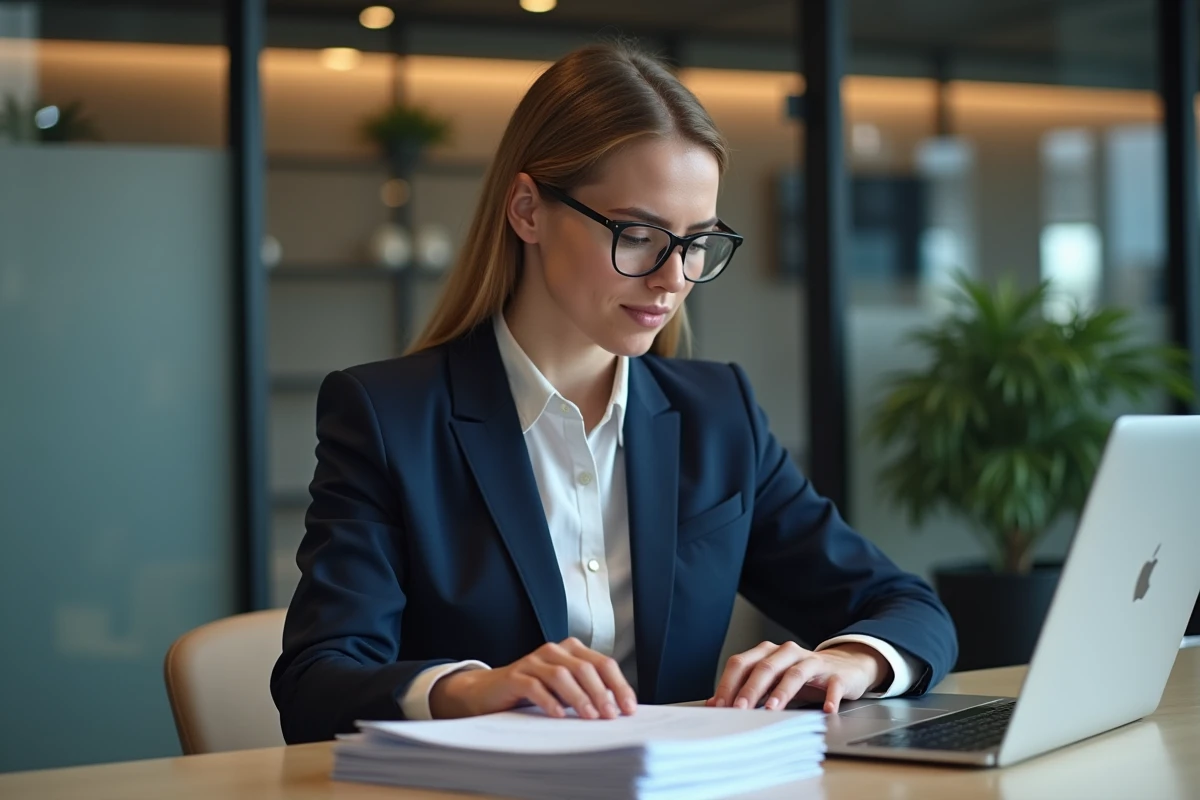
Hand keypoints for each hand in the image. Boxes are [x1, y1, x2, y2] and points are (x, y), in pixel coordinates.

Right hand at [428, 637, 637, 719]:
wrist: (489, 692)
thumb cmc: (534, 692)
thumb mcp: (565, 690)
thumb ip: (588, 692)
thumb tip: (618, 710)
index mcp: (572, 651)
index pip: (603, 664)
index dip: (619, 685)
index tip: (629, 709)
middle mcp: (554, 651)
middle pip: (585, 668)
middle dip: (601, 693)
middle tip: (610, 716)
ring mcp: (533, 661)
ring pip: (562, 675)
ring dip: (579, 697)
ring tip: (589, 716)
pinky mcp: (515, 676)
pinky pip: (535, 686)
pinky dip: (549, 701)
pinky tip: (558, 715)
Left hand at [705, 641, 890, 712]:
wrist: (844, 667)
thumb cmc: (801, 677)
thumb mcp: (771, 681)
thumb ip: (745, 689)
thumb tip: (714, 703)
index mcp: (767, 652)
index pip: (741, 663)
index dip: (728, 684)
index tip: (718, 706)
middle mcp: (787, 652)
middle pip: (765, 667)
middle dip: (750, 689)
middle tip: (740, 709)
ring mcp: (812, 661)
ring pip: (794, 673)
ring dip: (782, 692)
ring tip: (772, 710)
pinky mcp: (835, 674)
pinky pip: (832, 685)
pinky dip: (829, 697)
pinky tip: (826, 710)